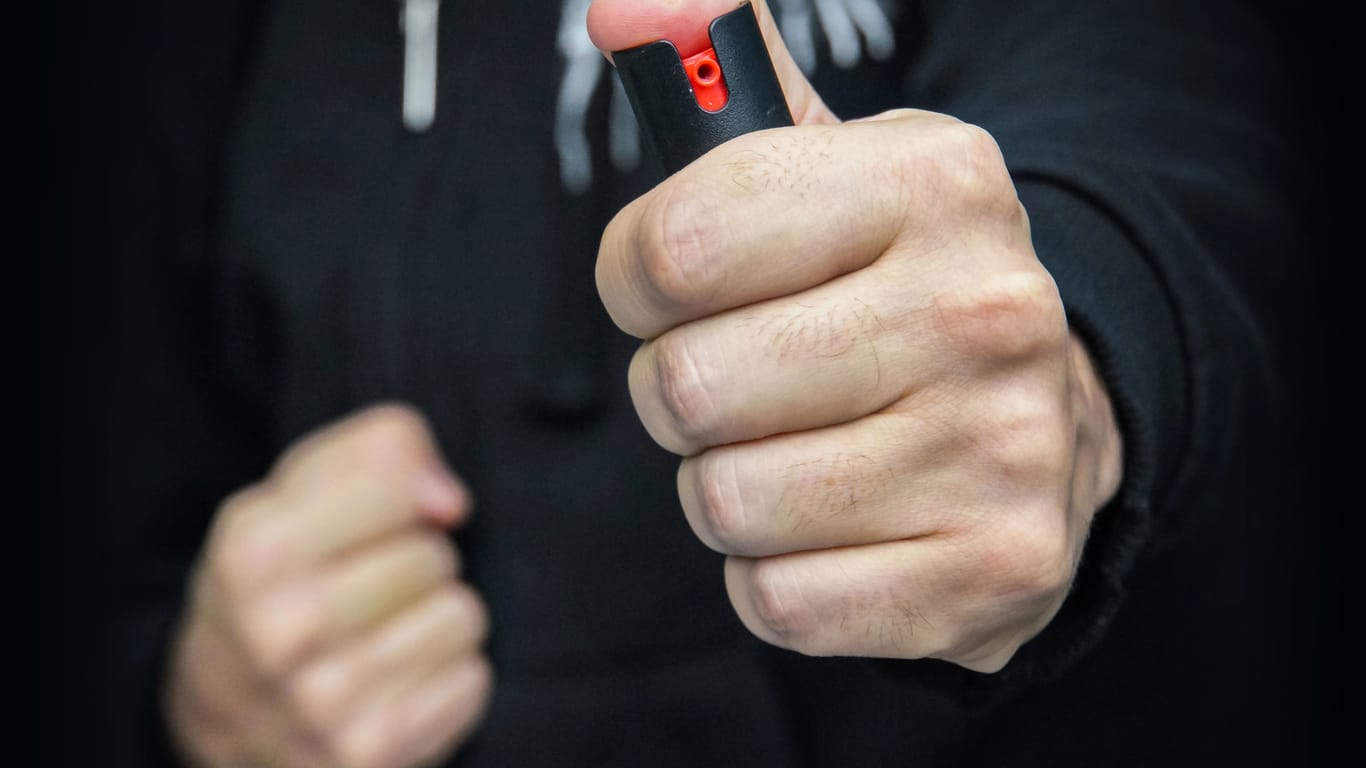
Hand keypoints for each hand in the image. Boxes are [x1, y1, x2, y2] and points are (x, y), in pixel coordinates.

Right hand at [165, 405, 491, 766]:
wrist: (223, 716)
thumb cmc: (278, 582)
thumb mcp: (295, 494)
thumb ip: (378, 451)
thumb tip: (449, 500)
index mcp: (253, 554)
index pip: (394, 484)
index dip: (398, 497)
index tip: (372, 521)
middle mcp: (282, 631)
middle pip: (434, 554)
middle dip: (415, 563)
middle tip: (366, 592)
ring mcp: (325, 703)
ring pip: (462, 615)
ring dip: (435, 621)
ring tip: (381, 637)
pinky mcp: (372, 753)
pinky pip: (471, 680)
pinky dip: (446, 680)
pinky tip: (394, 686)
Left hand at [591, 0, 1122, 672]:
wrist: (1047, 422)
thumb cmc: (895, 290)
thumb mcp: (834, 164)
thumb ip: (719, 78)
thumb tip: (623, 4)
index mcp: (932, 182)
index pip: (676, 245)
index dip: (636, 279)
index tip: (668, 288)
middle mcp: (983, 311)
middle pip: (685, 389)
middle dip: (680, 394)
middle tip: (742, 381)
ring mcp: (1000, 450)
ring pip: (723, 502)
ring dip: (726, 485)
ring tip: (797, 450)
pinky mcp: (993, 572)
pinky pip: (778, 601)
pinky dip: (777, 573)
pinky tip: (836, 526)